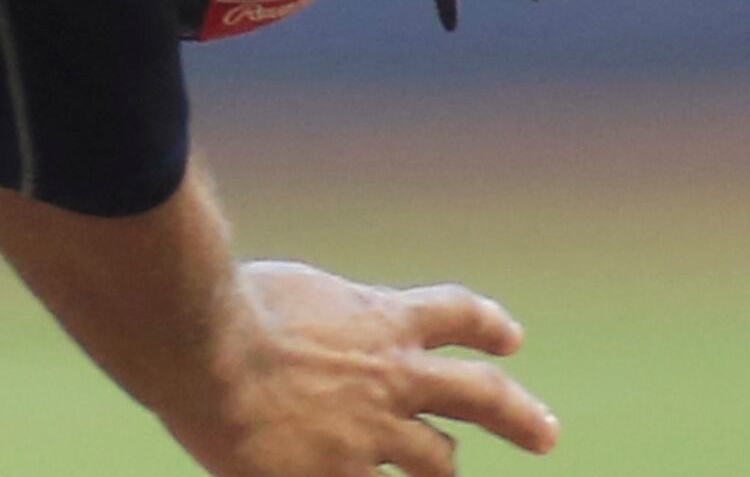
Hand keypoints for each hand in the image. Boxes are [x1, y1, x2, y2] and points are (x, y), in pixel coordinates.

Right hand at [166, 260, 559, 476]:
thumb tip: (314, 319)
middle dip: (519, 416)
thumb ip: (321, 313)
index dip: (485, 326)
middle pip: (480, 397)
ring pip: (435, 463)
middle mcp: (393, 378)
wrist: (202, 345)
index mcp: (379, 320)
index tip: (509, 340)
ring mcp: (372, 435)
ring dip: (440, 470)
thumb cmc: (223, 303)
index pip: (454, 315)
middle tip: (547, 434)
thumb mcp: (293, 290)